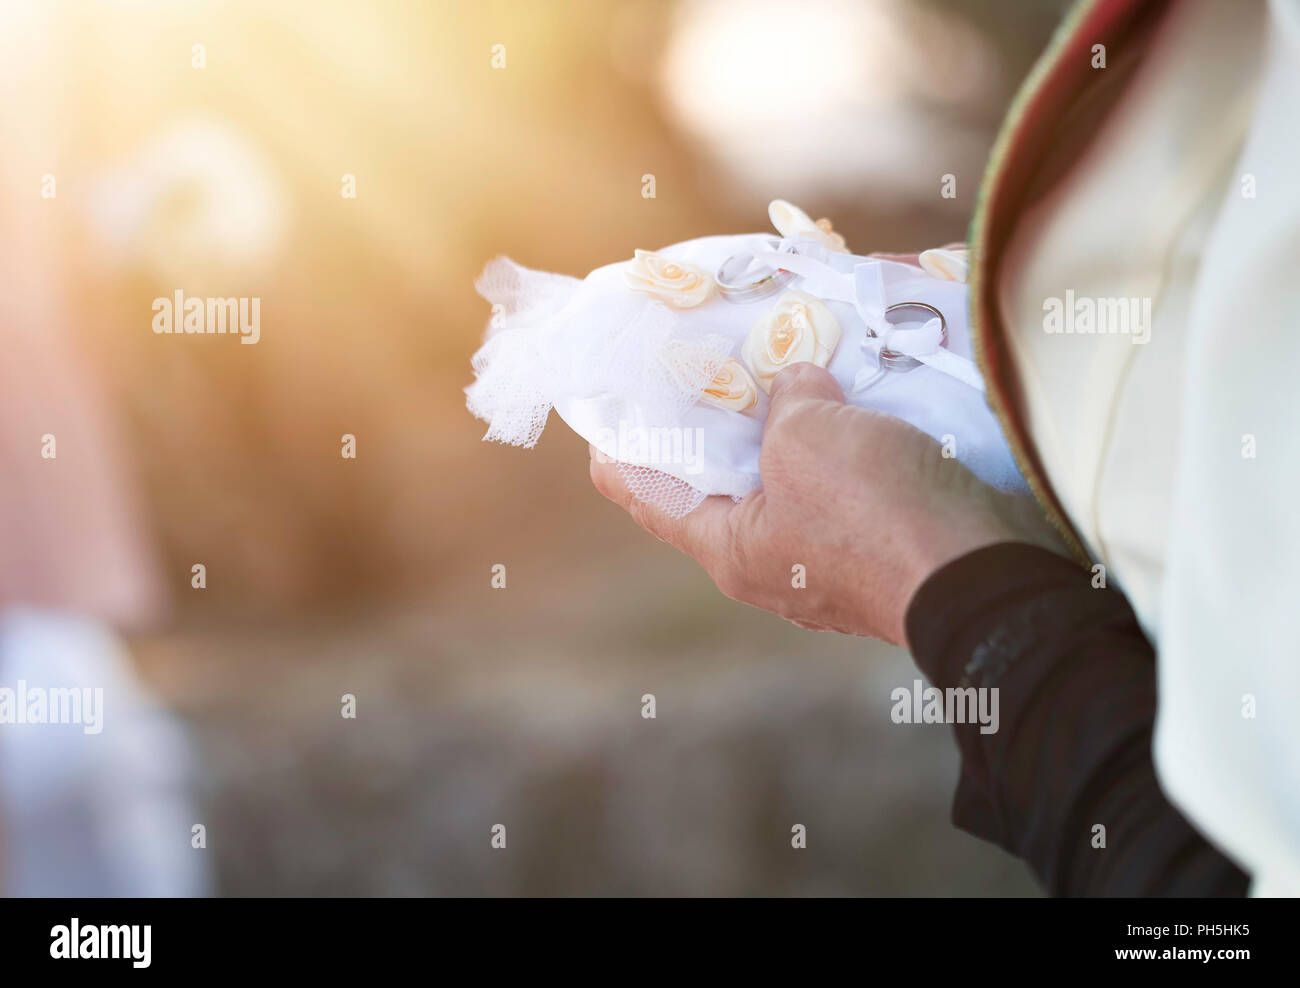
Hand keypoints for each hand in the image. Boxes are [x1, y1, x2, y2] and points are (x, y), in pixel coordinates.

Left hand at [589, 362, 1064, 645]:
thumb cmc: (873, 511)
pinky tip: (851, 393)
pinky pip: (845, 483)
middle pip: (720, 481)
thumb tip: (797, 386)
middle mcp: (769, 562)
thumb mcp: (806, 436)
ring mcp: (827, 560)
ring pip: (789, 478)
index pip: (645, 493)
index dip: (619, 444)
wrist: (987, 574)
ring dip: (788, 423)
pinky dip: (839, 438)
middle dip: (717, 419)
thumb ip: (784, 400)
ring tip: (786, 363)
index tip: (611, 395)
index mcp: (728, 547)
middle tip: (710, 358)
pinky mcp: (881, 547)